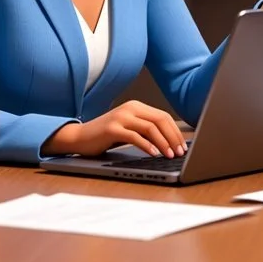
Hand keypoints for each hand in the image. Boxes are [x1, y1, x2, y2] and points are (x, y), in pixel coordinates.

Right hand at [42, 101, 188, 158]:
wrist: (79, 137)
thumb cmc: (106, 136)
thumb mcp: (129, 130)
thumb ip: (145, 131)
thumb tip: (169, 142)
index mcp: (137, 106)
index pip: (163, 116)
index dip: (175, 131)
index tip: (183, 145)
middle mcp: (130, 108)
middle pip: (160, 120)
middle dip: (172, 137)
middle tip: (180, 152)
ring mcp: (121, 117)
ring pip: (150, 128)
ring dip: (163, 143)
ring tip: (170, 155)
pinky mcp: (112, 128)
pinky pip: (134, 136)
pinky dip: (146, 145)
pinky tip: (153, 154)